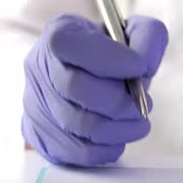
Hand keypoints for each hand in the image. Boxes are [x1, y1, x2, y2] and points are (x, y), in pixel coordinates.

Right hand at [22, 13, 167, 165]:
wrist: (86, 74)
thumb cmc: (111, 53)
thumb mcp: (133, 31)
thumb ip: (148, 37)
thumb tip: (144, 66)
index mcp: (59, 34)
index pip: (74, 46)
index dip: (110, 59)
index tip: (140, 67)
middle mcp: (38, 66)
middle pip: (75, 88)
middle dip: (119, 101)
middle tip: (144, 106)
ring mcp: (34, 102)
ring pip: (76, 124)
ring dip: (118, 129)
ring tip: (138, 123)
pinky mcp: (38, 134)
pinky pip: (72, 151)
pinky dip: (104, 149)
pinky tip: (118, 138)